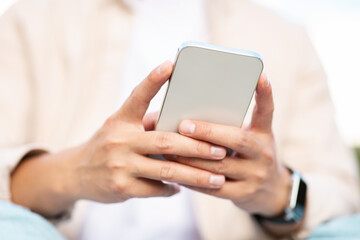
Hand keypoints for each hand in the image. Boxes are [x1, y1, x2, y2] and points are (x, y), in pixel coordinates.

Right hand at [70, 61, 227, 202]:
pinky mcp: (121, 187)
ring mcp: (119, 165)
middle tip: (221, 151)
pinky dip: (172, 189)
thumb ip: (148, 124)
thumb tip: (186, 125)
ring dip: (195, 176)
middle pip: (165, 142)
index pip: (138, 96)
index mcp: (120, 119)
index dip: (153, 80)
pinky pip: (156, 188)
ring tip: (217, 179)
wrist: (76, 173)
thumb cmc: (108, 145)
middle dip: (197, 148)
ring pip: (166, 170)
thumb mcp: (120, 128)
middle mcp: (119, 140)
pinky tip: (182, 188)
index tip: (170, 64)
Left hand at [168, 74, 291, 216]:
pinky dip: (194, 179)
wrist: (271, 191)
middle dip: (208, 131)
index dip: (264, 93)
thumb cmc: (251, 156)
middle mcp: (262, 153)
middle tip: (183, 125)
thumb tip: (195, 111)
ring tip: (170, 148)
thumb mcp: (252, 138)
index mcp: (264, 134)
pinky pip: (213, 188)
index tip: (259, 74)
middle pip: (237, 139)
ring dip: (193, 157)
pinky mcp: (243, 194)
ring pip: (220, 165)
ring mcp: (254, 176)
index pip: (266, 111)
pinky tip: (177, 171)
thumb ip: (232, 126)